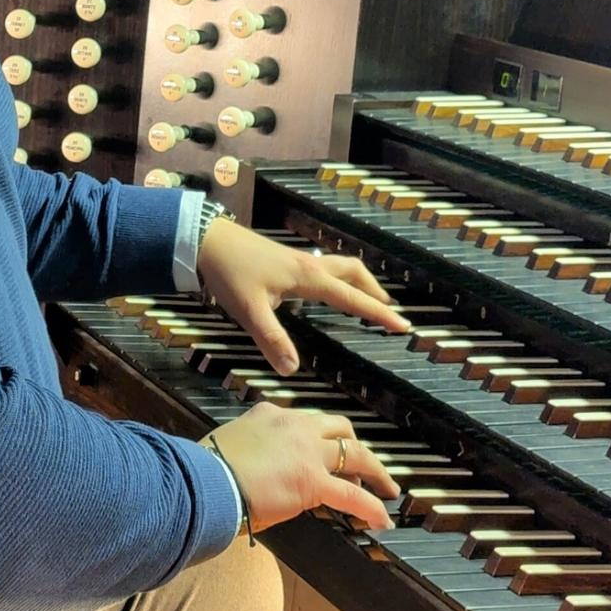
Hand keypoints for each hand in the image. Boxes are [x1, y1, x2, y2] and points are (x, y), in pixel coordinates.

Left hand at [197, 217, 408, 373]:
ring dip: (360, 282)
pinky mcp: (288, 259)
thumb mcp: (250, 311)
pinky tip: (330, 290)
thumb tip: (293, 371)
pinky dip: (340, 278)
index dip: (378, 313)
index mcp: (308, 278)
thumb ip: (272, 340)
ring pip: (341, 266)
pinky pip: (326, 267)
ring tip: (370, 300)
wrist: (208, 239)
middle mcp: (310, 265)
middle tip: (391, 313)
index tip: (403, 325)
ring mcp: (299, 259)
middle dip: (375, 292)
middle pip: (354, 274)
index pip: (352, 297)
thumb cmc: (230, 273)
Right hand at [205, 402, 398, 531]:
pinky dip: (371, 507)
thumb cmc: (206, 470)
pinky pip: (353, 495)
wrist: (206, 481)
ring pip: (354, 453)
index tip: (320, 454)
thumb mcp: (229, 445)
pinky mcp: (314, 481)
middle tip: (363, 465)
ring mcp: (307, 452)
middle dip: (353, 446)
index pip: (304, 422)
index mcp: (268, 414)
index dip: (317, 439)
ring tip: (385, 487)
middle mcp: (293, 426)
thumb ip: (250, 450)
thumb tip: (257, 470)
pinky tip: (380, 519)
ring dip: (374, 470)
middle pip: (338, 428)